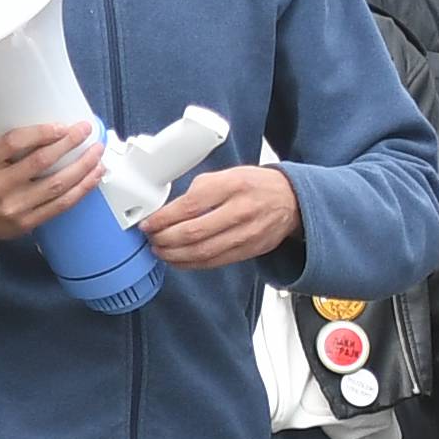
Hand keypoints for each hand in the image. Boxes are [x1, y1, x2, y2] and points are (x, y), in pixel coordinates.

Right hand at [0, 117, 99, 245]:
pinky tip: (94, 176)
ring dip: (83, 167)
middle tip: (85, 130)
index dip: (40, 133)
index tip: (60, 125)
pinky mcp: (28, 222)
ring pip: (57, 185)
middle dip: (68, 144)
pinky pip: (61, 205)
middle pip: (40, 162)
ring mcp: (15, 207)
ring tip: (97, 152)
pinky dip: (82, 189)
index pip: (12, 143)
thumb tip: (6, 105)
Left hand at [137, 163, 298, 270]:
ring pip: (203, 252)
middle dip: (165, 239)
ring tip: (159, 250)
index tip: (148, 223)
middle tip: (151, 238)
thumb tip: (168, 210)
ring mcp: (247, 234)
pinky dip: (191, 263)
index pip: (190, 206)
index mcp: (232, 186)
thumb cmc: (254, 185)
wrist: (291, 200)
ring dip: (174, 255)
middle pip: (194, 233)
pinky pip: (215, 262)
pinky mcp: (250, 250)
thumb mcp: (225, 175)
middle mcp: (241, 211)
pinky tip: (178, 259)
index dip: (163, 218)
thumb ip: (198, 191)